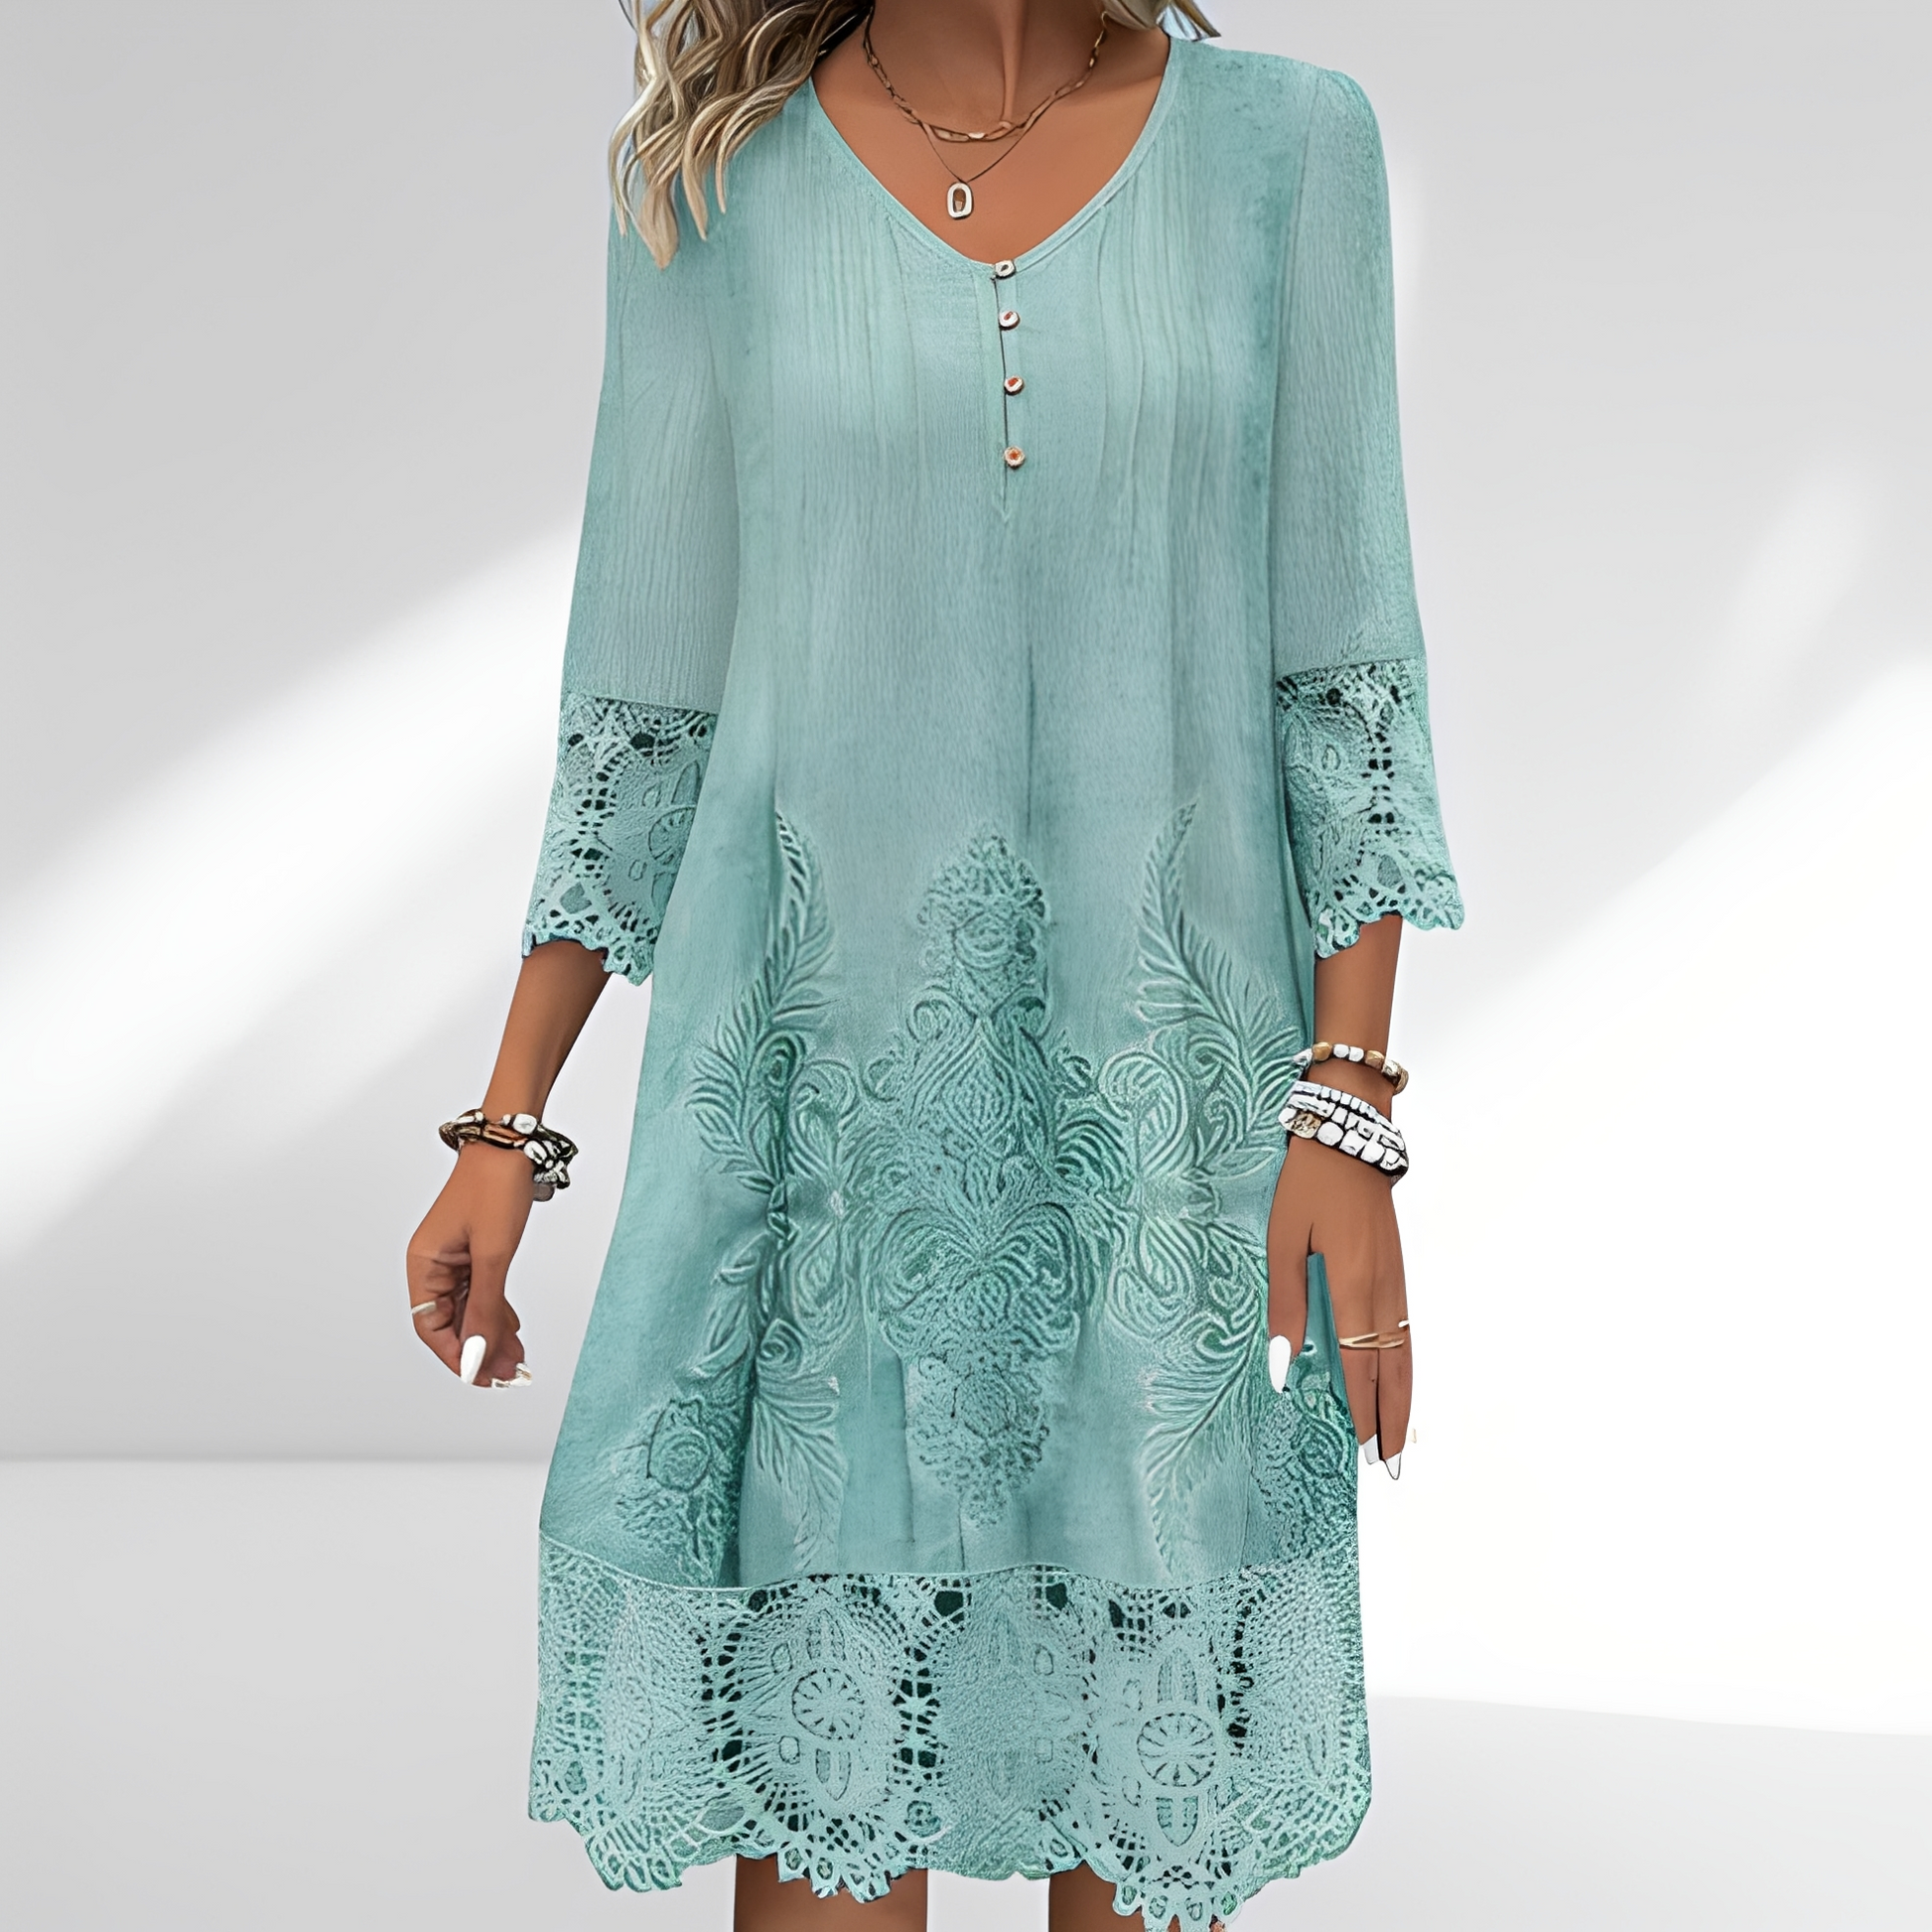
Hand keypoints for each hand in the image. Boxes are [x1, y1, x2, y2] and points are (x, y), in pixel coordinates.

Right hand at [404, 1143, 533, 1384]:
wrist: (511, 1145)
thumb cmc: (494, 1187)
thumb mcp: (494, 1254)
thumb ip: (485, 1306)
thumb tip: (478, 1353)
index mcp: (424, 1264)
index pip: (431, 1326)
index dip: (456, 1354)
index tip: (481, 1376)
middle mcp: (435, 1264)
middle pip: (451, 1322)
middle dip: (479, 1349)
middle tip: (507, 1373)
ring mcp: (456, 1258)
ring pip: (469, 1309)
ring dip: (491, 1333)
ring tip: (516, 1359)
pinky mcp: (475, 1251)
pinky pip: (481, 1292)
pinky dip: (496, 1311)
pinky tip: (513, 1329)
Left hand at [1265, 1130, 1410, 1459]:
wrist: (1350, 1134)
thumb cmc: (1309, 1185)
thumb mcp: (1283, 1240)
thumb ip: (1284, 1304)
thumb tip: (1280, 1365)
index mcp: (1353, 1286)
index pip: (1359, 1367)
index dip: (1361, 1412)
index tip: (1361, 1452)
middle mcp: (1383, 1291)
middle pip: (1395, 1371)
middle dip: (1392, 1420)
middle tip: (1390, 1464)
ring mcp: (1396, 1281)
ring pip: (1407, 1354)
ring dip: (1404, 1399)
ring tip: (1399, 1437)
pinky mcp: (1397, 1270)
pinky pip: (1406, 1331)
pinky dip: (1406, 1366)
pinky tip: (1399, 1382)